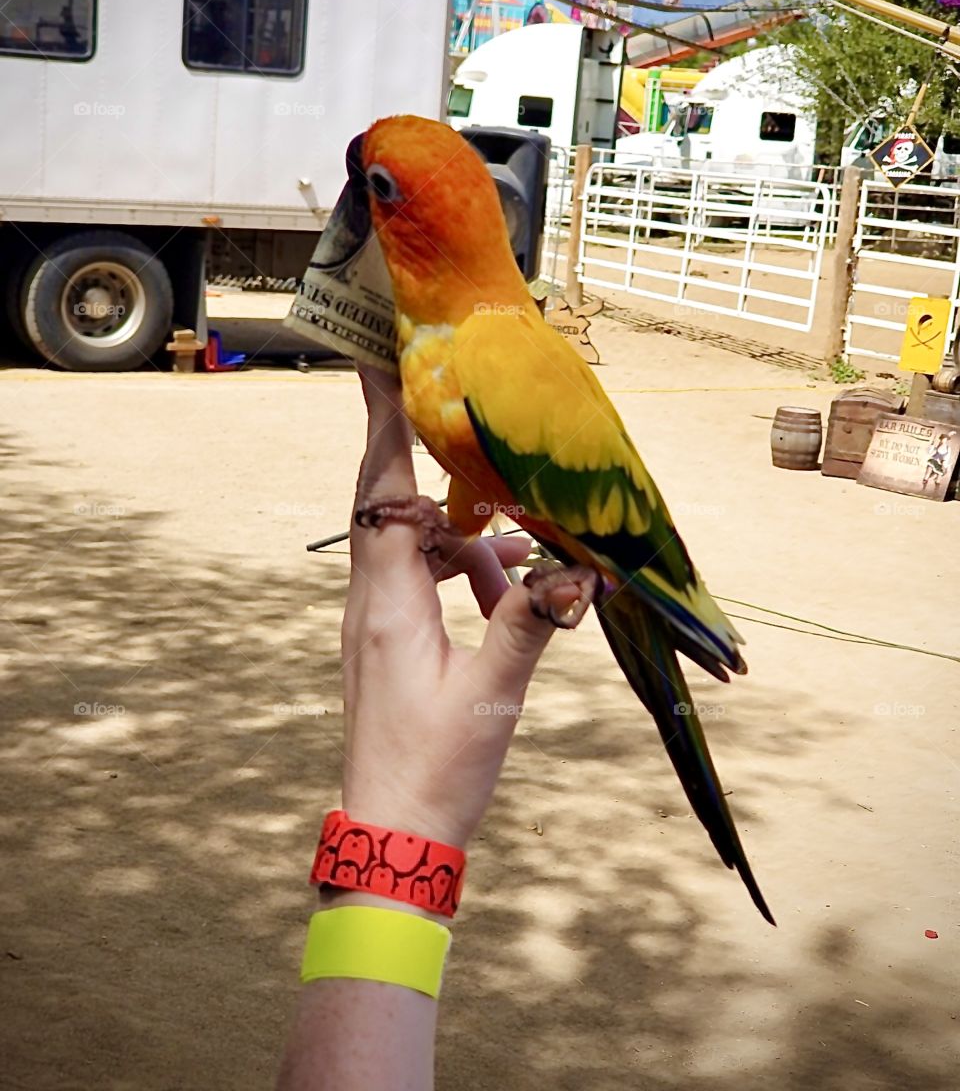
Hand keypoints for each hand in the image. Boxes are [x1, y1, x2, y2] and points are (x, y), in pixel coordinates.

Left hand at [338, 368, 580, 851]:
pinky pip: (416, 582)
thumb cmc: (436, 770)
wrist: (391, 838)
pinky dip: (456, 570)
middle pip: (384, 503)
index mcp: (387, 604)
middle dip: (407, 445)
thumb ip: (532, 625)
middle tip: (429, 394)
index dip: (381, 425)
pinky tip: (502, 588)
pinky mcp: (386, 644)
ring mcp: (374, 623)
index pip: (380, 493)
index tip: (375, 364)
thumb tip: (579, 570)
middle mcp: (370, 602)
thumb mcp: (492, 696)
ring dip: (453, 525)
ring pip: (406, 544)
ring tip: (507, 525)